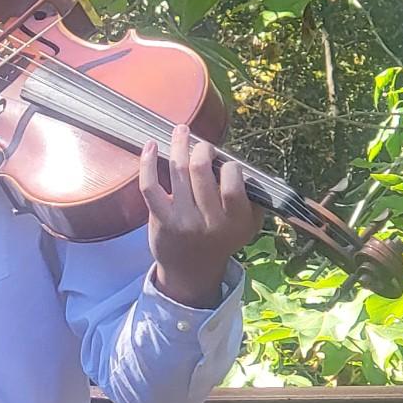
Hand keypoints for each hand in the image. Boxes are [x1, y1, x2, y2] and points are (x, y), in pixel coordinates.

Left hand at [140, 124, 262, 308]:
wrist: (191, 271)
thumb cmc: (221, 240)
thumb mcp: (248, 227)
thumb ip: (254, 200)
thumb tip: (252, 170)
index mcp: (235, 220)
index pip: (232, 182)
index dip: (228, 165)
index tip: (225, 163)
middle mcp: (209, 220)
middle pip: (201, 171)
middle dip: (202, 149)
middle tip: (203, 146)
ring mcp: (182, 219)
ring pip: (178, 171)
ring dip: (179, 144)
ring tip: (181, 131)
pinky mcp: (161, 219)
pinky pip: (150, 186)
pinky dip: (147, 163)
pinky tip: (150, 145)